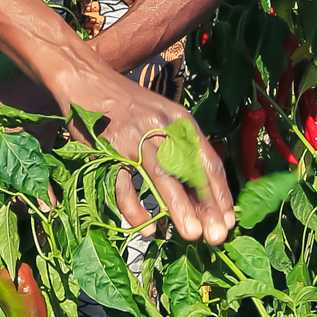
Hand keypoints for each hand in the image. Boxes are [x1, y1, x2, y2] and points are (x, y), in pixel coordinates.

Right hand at [75, 70, 233, 246]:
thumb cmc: (129, 105)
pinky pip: (124, 185)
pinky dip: (135, 209)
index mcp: (180, 122)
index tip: (228, 222)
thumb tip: (202, 191)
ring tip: (192, 234)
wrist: (87, 80)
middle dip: (206, 206)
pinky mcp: (109, 150)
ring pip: (162, 177)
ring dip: (178, 208)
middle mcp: (162, 129)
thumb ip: (181, 148)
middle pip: (189, 171)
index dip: (219, 194)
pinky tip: (147, 228)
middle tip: (217, 236)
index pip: (207, 162)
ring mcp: (135, 139)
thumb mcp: (164, 118)